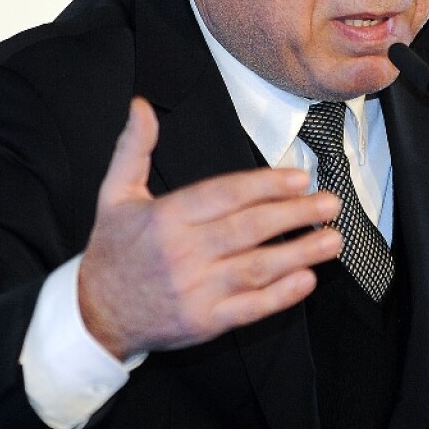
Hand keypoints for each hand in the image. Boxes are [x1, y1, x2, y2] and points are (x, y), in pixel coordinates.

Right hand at [78, 97, 341, 357]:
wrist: (95, 314)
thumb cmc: (113, 250)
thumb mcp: (114, 195)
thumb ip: (133, 149)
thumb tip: (141, 105)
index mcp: (165, 218)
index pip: (224, 195)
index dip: (265, 185)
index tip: (300, 178)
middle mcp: (182, 253)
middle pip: (249, 228)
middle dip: (295, 214)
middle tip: (330, 203)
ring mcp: (195, 291)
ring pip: (256, 268)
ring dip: (300, 253)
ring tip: (333, 240)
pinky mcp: (204, 323)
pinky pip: (250, 308)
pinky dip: (281, 295)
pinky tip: (306, 279)